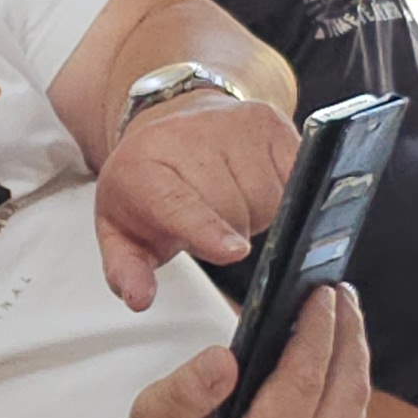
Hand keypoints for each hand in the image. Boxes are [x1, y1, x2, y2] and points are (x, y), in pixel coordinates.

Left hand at [94, 91, 301, 309]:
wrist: (166, 126)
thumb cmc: (148, 183)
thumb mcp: (121, 230)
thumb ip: (126, 269)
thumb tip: (139, 297)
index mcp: (143, 168)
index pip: (181, 206)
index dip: (209, 231)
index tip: (233, 251)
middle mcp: (188, 138)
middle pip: (235, 211)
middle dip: (229, 233)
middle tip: (209, 223)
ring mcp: (232, 125)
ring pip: (271, 198)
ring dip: (257, 213)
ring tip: (230, 200)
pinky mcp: (269, 120)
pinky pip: (296, 173)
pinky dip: (285, 192)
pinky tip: (258, 184)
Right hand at [117, 285, 369, 417]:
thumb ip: (185, 391)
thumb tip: (223, 359)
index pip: (304, 383)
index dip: (317, 333)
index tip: (320, 295)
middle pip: (346, 392)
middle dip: (348, 335)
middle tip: (341, 293)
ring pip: (357, 405)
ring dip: (353, 354)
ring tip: (343, 312)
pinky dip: (348, 379)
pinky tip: (337, 350)